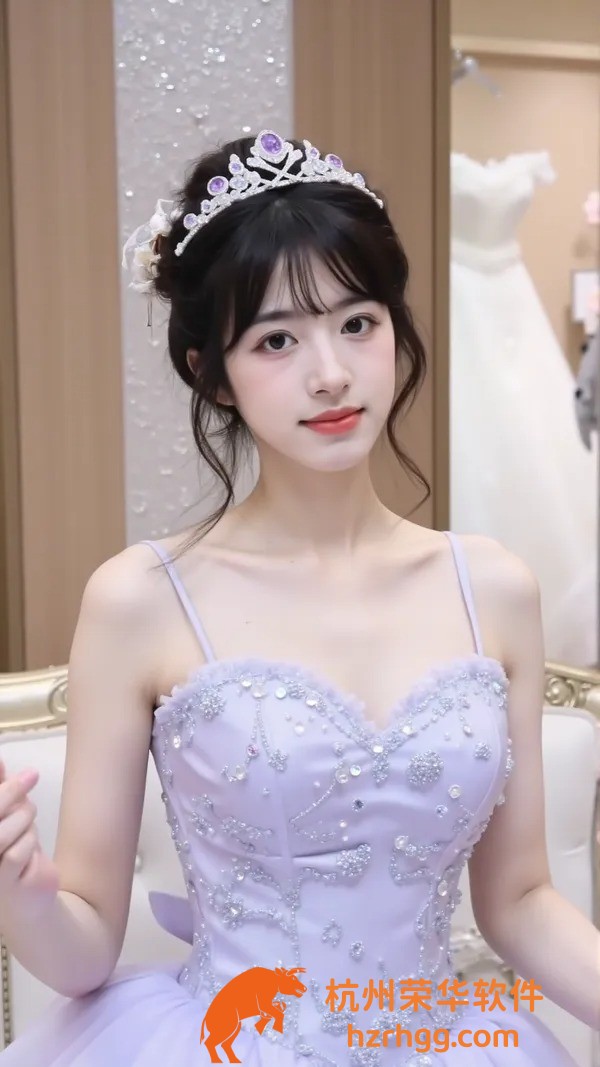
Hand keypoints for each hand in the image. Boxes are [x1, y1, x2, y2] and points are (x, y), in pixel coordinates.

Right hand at [0, 759, 59, 921]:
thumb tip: (0, 761)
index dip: (0, 784)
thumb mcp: (7, 819)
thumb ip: (0, 791)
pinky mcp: (1, 883)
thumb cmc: (14, 856)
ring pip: (7, 827)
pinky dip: (30, 841)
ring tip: (29, 821)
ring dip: (25, 818)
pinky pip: (20, 849)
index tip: (8, 764)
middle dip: (12, 789)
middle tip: (32, 774)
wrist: (28, 904)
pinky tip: (30, 847)